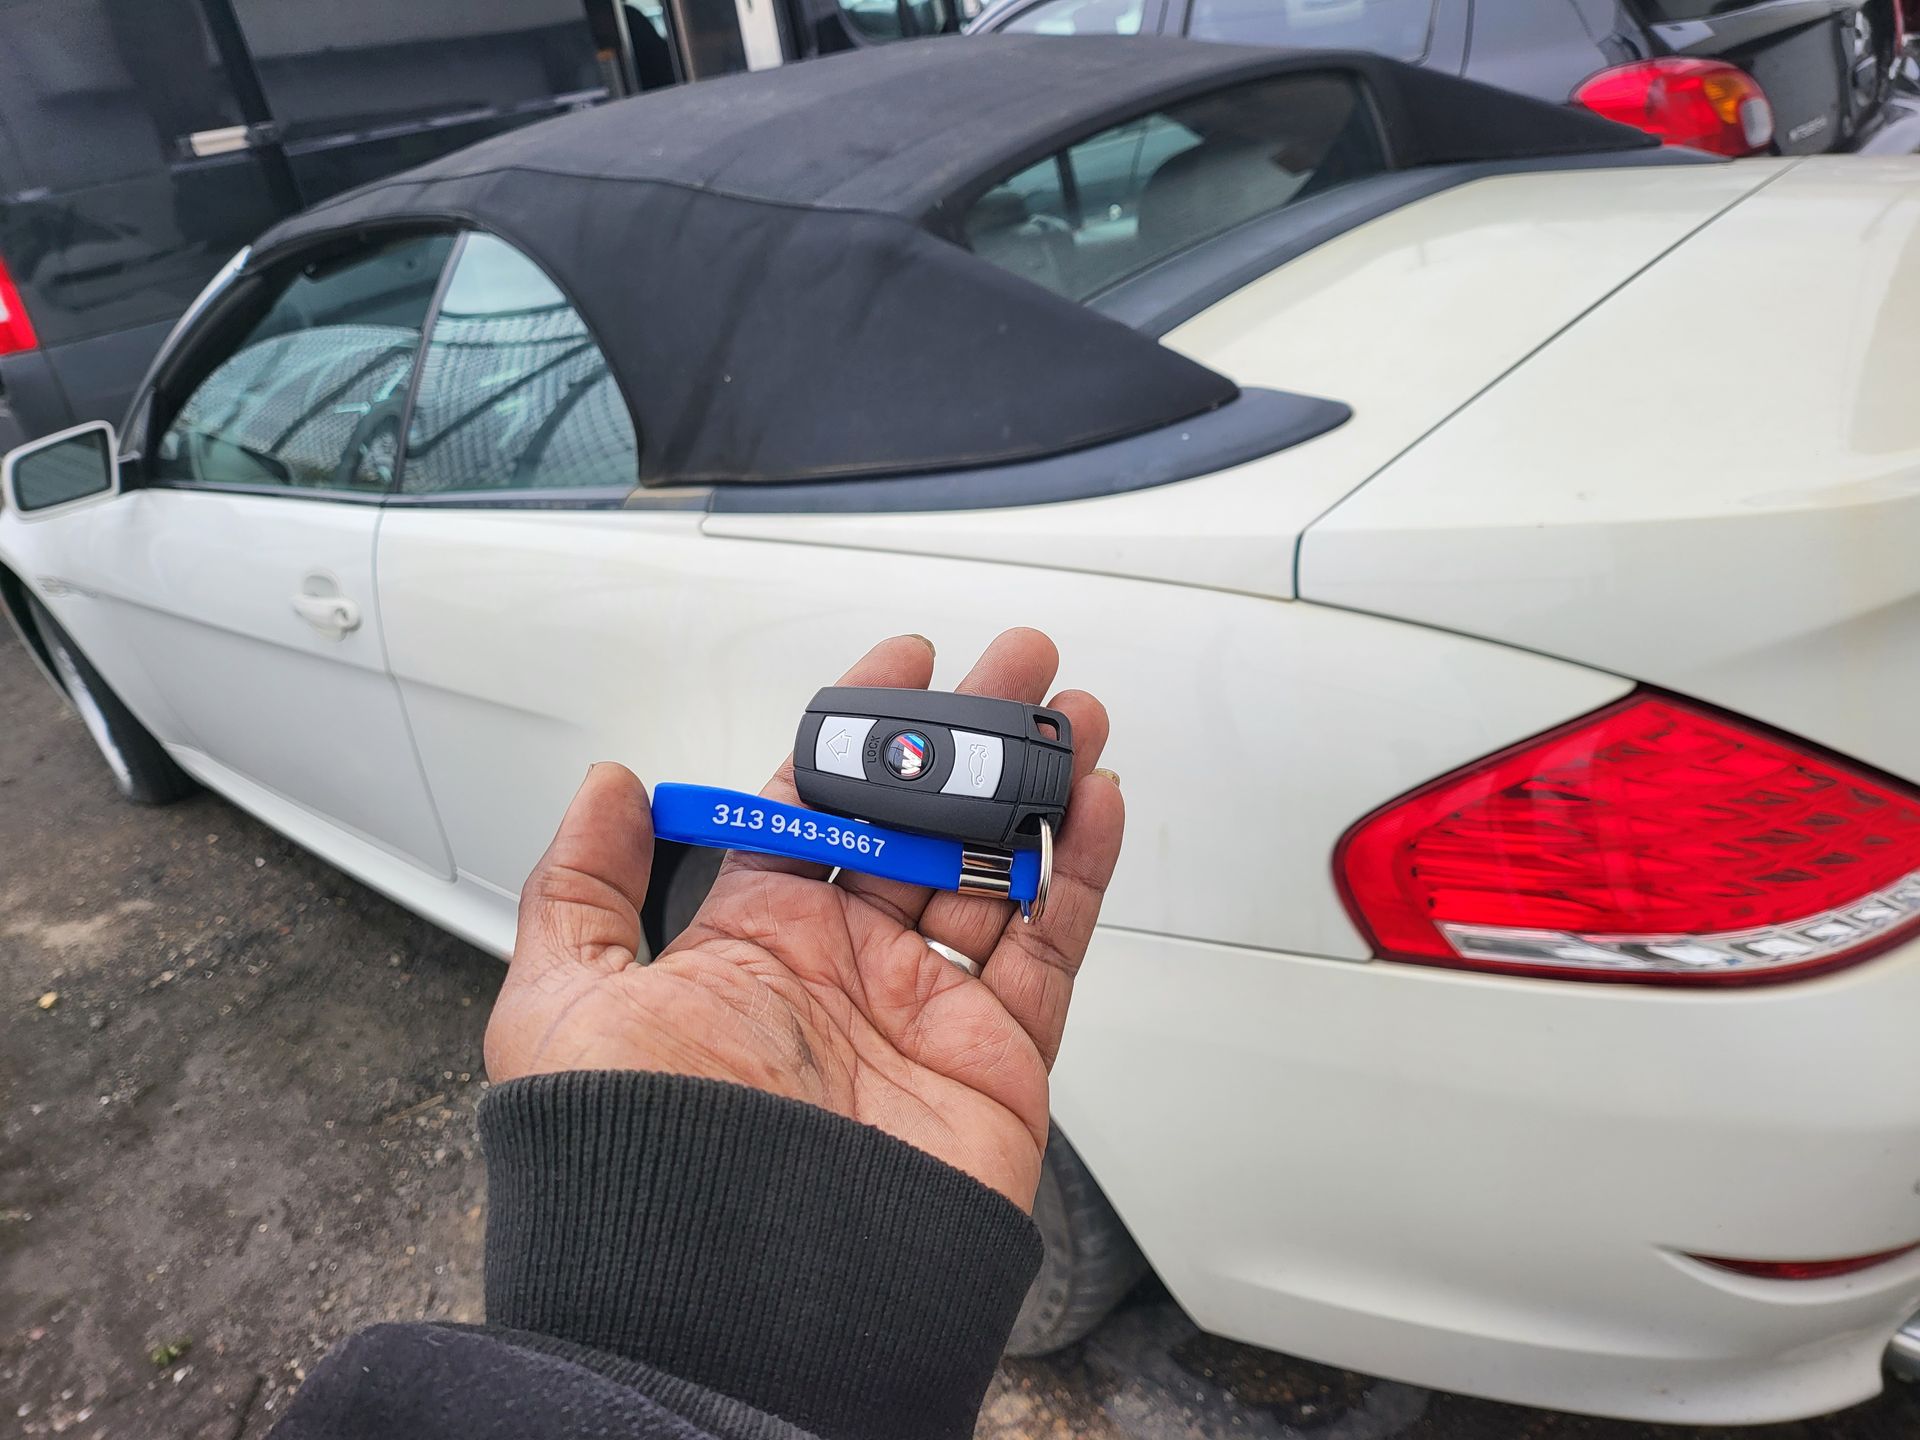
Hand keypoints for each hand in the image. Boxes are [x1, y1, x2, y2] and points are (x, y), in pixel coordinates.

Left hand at [484, 629, 1123, 1208]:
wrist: (732, 1299)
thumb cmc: (633, 1164)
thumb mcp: (560, 1003)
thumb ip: (581, 882)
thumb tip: (607, 783)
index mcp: (750, 941)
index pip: (817, 803)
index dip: (860, 728)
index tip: (899, 664)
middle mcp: (842, 969)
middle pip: (919, 820)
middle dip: (967, 737)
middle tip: (1013, 661)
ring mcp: (923, 1010)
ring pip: (994, 870)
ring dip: (1034, 787)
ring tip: (1068, 711)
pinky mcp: (995, 1059)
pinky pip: (1049, 948)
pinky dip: (1080, 872)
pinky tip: (1094, 802)